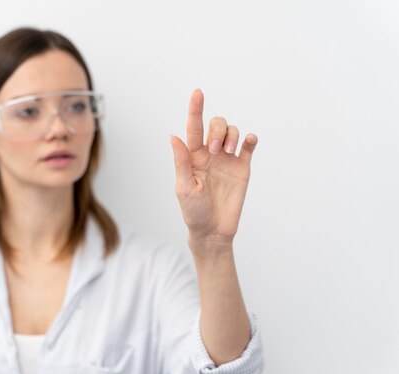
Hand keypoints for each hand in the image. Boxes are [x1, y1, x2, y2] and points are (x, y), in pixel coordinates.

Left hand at [170, 89, 257, 250]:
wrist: (213, 230)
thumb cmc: (193, 210)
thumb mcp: (184, 186)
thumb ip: (182, 161)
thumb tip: (173, 136)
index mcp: (193, 156)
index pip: (194, 128)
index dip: (195, 109)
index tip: (197, 92)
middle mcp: (210, 153)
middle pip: (216, 125)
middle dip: (218, 130)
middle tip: (216, 150)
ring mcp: (227, 159)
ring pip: (232, 131)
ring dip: (232, 135)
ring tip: (228, 151)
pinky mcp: (242, 167)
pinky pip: (248, 146)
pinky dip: (250, 139)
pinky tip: (249, 141)